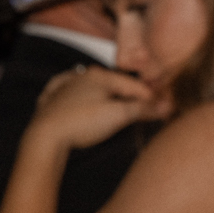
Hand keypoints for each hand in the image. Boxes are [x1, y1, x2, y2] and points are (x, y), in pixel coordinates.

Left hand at [27, 66, 171, 152]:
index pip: (136, 86)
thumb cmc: (82, 123)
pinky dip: (81, 97)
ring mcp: (66, 86)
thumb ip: (143, 109)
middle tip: (145, 113)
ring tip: (118, 108)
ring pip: (93, 88)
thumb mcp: (119, 115)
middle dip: (131, 97)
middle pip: (116, 86)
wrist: (45, 136)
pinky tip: (80, 99)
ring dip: (107, 96)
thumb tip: (168, 106)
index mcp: (101, 76)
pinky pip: (71, 93)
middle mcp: (82, 76)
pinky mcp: (52, 99)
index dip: (153, 99)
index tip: (165, 111)